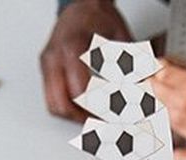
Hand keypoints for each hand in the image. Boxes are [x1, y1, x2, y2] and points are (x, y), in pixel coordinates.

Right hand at [40, 0, 131, 120]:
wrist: (83, 5)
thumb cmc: (100, 17)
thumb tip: (138, 94)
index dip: (97, 109)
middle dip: (84, 118)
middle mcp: (54, 57)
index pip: (80, 92)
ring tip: (95, 118)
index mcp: (72, 48)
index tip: (112, 116)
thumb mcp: (121, 40)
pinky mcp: (46, 69)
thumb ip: (128, 68)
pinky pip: (51, 97)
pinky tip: (84, 108)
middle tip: (104, 122)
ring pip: (54, 105)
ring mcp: (47, 63)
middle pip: (62, 104)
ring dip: (74, 116)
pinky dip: (67, 107)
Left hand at [151, 61, 185, 144]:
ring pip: (154, 100)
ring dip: (155, 94)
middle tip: (149, 77)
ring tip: (161, 92)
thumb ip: (183, 73)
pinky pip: (160, 113)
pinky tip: (169, 105)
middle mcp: (182, 100)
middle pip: (152, 85)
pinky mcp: (175, 126)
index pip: (161, 70)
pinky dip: (161, 107)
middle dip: (151, 80)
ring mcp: (176, 115)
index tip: (152, 66)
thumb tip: (164, 66)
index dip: (155, 67)